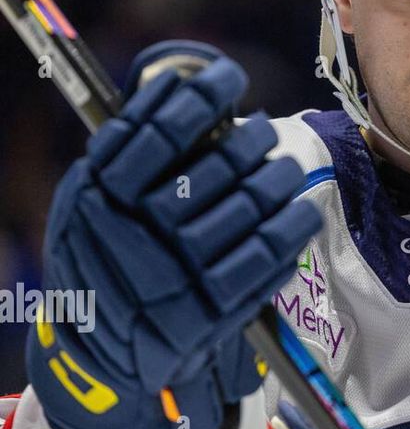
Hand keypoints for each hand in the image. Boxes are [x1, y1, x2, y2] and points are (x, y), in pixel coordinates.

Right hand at [27, 42, 322, 428]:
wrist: (98, 354)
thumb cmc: (106, 258)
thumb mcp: (91, 202)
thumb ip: (127, 153)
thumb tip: (185, 86)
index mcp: (98, 196)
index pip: (156, 129)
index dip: (200, 93)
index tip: (226, 74)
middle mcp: (134, 231)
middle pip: (214, 164)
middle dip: (250, 139)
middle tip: (261, 132)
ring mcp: (173, 273)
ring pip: (248, 205)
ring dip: (278, 176)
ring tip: (283, 168)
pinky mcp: (209, 311)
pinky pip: (267, 255)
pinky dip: (292, 226)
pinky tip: (300, 210)